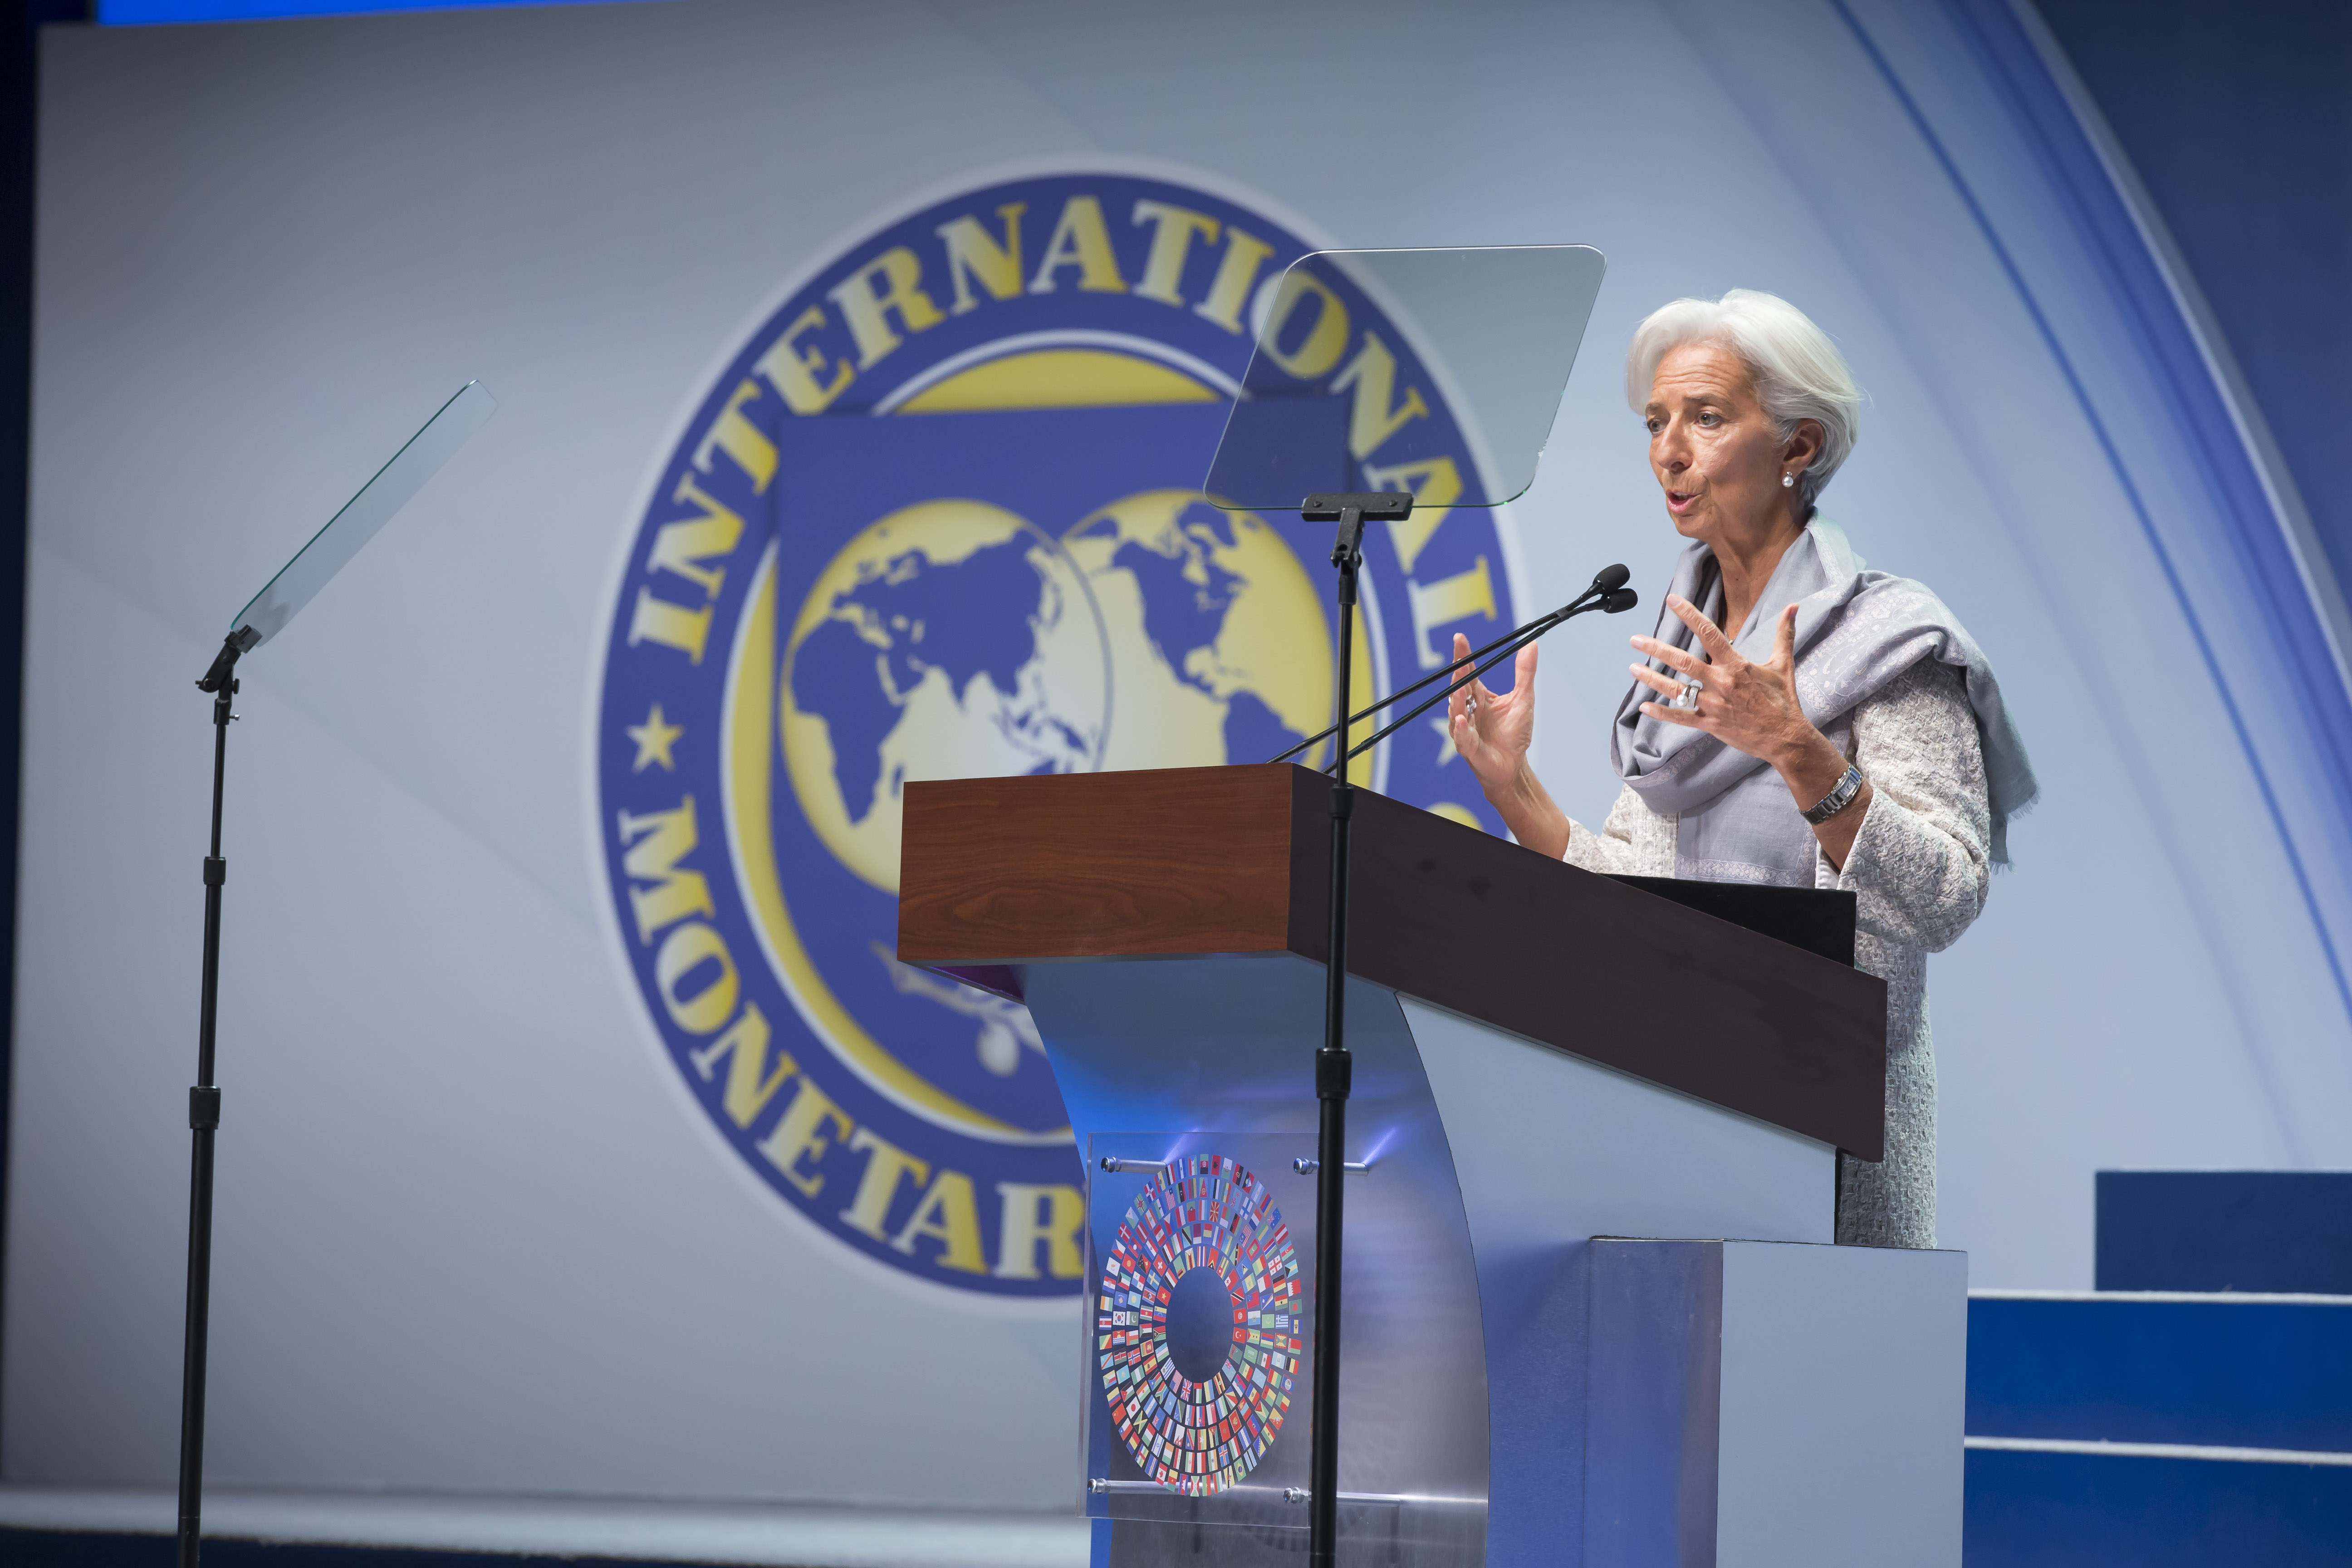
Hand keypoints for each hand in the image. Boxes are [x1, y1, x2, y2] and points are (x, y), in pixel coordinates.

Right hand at [1447, 631, 1568, 857]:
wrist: (1513, 765)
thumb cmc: (1515, 733)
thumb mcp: (1524, 698)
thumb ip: (1525, 673)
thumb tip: (1532, 644)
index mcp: (1478, 695)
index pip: (1468, 671)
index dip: (1463, 655)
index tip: (1459, 637)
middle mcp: (1467, 709)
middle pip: (1458, 687)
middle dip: (1457, 674)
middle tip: (1460, 661)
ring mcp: (1465, 728)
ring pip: (1456, 711)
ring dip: (1457, 701)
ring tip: (1460, 689)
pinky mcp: (1468, 747)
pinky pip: (1462, 736)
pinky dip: (1462, 728)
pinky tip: (1463, 719)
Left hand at [1632, 596, 1872, 867]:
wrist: (1786, 738)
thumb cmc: (1784, 700)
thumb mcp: (1783, 664)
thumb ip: (1784, 634)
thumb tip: (1794, 606)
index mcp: (1736, 665)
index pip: (1709, 634)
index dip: (1689, 615)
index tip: (1672, 600)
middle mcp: (1721, 683)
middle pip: (1683, 662)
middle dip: (1656, 649)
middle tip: (1635, 639)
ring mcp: (1713, 706)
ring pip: (1676, 690)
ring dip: (1652, 679)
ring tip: (1632, 668)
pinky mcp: (1710, 725)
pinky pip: (1681, 718)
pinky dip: (1661, 712)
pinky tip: (1643, 706)